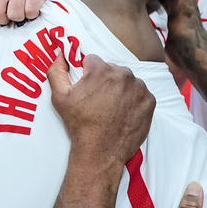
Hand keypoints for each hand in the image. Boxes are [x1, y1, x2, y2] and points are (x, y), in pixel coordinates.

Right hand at [48, 53, 153, 174]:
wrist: (100, 151)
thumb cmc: (79, 124)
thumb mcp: (60, 97)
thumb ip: (57, 71)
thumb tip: (61, 55)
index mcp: (102, 70)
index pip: (93, 61)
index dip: (87, 73)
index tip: (87, 88)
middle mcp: (123, 75)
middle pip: (112, 70)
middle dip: (105, 81)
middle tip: (98, 100)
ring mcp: (139, 89)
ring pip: (128, 81)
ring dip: (121, 90)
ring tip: (111, 108)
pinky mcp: (150, 102)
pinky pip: (141, 94)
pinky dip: (134, 101)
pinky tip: (123, 113)